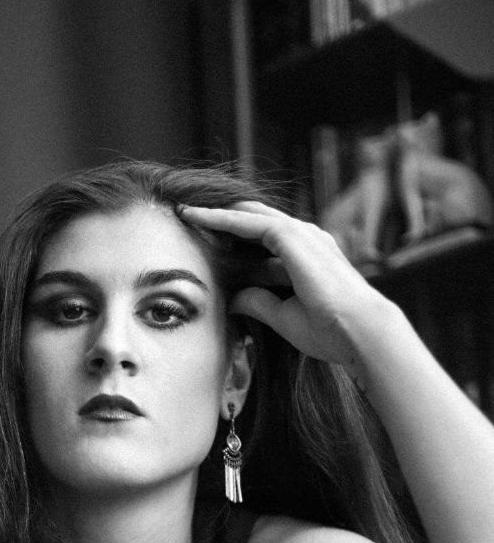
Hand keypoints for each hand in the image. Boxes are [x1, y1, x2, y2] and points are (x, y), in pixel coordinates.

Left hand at [180, 200, 400, 379]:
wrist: (359, 330)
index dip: (233, 234)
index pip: (263, 236)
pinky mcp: (293, 237)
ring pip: (249, 215)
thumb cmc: (330, 330)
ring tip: (184, 212)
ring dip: (216, 213)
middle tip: (188, 214)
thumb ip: (259, 303)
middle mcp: (305, 238)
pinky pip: (249, 222)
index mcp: (306, 255)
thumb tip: (234, 300)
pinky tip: (197, 218)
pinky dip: (222, 219)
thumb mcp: (284, 316)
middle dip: (222, 216)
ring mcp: (301, 234)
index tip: (205, 236)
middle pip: (255, 218)